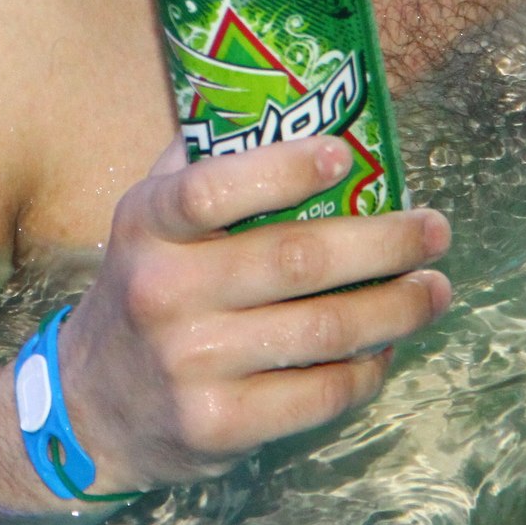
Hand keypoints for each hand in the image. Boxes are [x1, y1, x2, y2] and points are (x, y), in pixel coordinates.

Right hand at [53, 136, 451, 494]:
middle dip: (384, 243)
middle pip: (295, 259)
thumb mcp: (149, 218)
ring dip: (395, 309)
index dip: (282, 169)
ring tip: (434, 291)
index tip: (345, 154)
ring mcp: (191, 365)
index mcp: (147, 225)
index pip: (210, 190)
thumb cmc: (146, 287)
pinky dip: (366, 370)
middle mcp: (164, 293)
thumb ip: (204, 162)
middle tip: (434, 229)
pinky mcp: (220, 425)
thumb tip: (291, 99)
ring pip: (322, 331)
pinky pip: (318, 394)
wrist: (91, 407)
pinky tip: (385, 349)